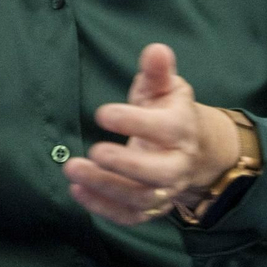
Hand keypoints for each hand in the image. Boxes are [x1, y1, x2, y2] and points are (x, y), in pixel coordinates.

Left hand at [63, 44, 238, 225]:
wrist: (194, 152)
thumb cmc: (170, 112)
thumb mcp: (167, 87)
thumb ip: (158, 71)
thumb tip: (156, 50)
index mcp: (183, 129)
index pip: (164, 129)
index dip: (134, 122)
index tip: (103, 114)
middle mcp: (178, 164)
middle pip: (158, 173)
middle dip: (124, 165)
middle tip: (93, 152)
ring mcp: (165, 190)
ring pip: (140, 198)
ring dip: (105, 187)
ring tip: (72, 170)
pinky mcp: (152, 208)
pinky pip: (129, 216)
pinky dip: (103, 208)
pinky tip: (77, 191)